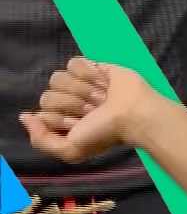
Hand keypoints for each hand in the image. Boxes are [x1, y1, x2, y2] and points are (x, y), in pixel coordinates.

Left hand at [20, 59, 159, 163]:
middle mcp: (67, 102)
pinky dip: (88, 73)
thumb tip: (25, 116)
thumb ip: (41, 141)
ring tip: (102, 97)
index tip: (82, 124)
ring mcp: (78, 83)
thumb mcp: (71, 150)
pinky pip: (73, 63)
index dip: (60, 118)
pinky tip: (103, 82)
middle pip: (48, 95)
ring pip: (58, 78)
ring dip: (82, 90)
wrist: (134, 114)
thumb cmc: (106, 133)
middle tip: (95, 110)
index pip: (42, 112)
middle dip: (73, 104)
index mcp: (62, 121)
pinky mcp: (91, 66)